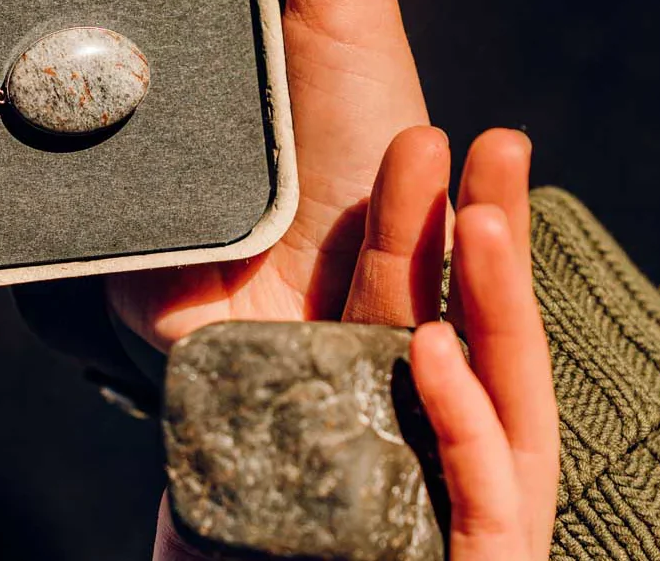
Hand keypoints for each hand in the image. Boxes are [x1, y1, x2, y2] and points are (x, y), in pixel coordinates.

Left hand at [155, 128, 556, 560]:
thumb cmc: (227, 553)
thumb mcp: (218, 450)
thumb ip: (210, 372)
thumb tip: (159, 255)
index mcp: (374, 419)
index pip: (415, 314)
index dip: (432, 233)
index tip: (439, 147)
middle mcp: (422, 459)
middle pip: (472, 337)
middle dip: (488, 240)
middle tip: (501, 140)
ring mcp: (453, 518)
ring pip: (498, 403)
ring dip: (496, 307)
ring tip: (490, 214)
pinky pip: (483, 500)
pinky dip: (464, 428)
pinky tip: (440, 350)